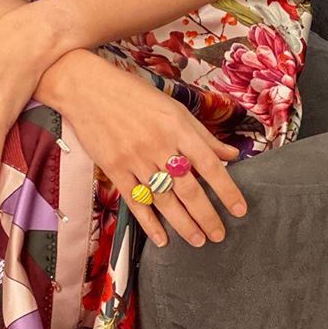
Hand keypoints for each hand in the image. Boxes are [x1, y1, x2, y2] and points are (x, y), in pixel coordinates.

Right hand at [59, 52, 246, 248]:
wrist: (87, 88)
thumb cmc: (133, 94)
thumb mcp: (172, 107)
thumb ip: (202, 134)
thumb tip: (231, 154)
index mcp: (177, 127)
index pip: (209, 164)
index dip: (227, 189)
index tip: (239, 209)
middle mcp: (158, 145)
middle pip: (189, 188)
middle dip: (207, 216)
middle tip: (219, 235)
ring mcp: (135, 159)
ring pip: (165, 199)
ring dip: (184, 224)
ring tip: (198, 240)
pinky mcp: (114, 168)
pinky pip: (136, 201)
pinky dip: (150, 223)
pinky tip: (162, 238)